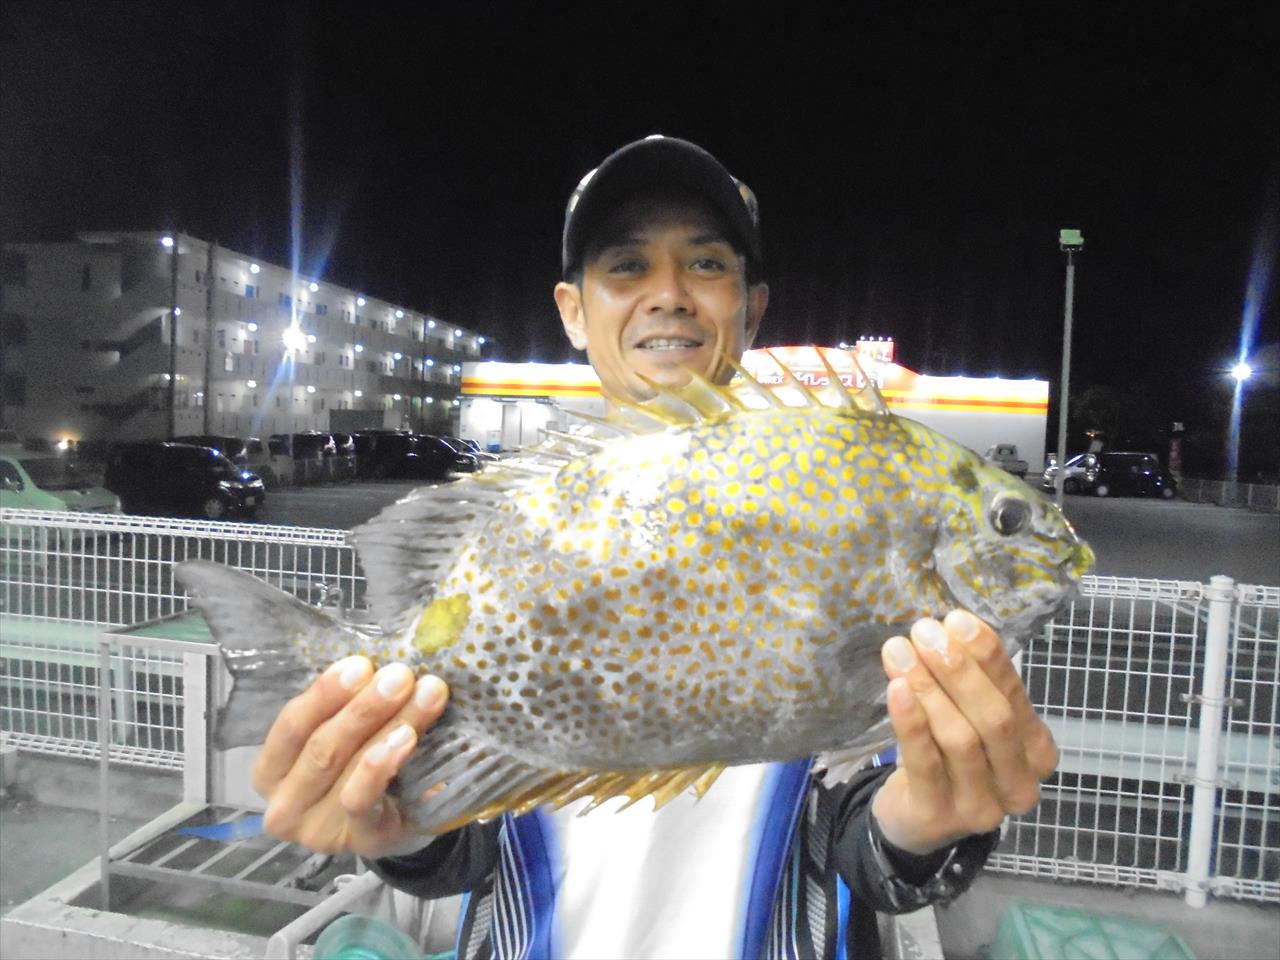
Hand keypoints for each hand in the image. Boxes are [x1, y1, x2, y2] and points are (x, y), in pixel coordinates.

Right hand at [252, 656, 449, 856]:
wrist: (401, 821)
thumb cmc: (363, 769)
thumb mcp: (346, 737)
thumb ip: (347, 708)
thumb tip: (377, 665)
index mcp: (271, 771)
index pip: (290, 726)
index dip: (324, 693)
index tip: (360, 664)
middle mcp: (284, 806)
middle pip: (321, 745)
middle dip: (364, 705)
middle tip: (401, 674)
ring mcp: (319, 830)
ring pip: (348, 766)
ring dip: (390, 723)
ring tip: (423, 695)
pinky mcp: (359, 842)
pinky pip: (364, 799)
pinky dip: (385, 763)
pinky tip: (408, 737)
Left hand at [870, 610, 1057, 854]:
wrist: (915, 819)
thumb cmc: (948, 757)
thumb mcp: (970, 719)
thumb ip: (973, 684)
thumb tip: (950, 626)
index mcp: (1037, 753)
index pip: (1016, 696)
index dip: (987, 656)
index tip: (957, 619)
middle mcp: (1020, 784)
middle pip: (995, 719)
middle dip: (959, 670)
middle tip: (924, 632)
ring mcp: (982, 807)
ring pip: (961, 739)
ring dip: (929, 688)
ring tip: (899, 651)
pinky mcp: (938, 816)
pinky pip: (926, 763)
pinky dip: (912, 722)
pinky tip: (896, 688)